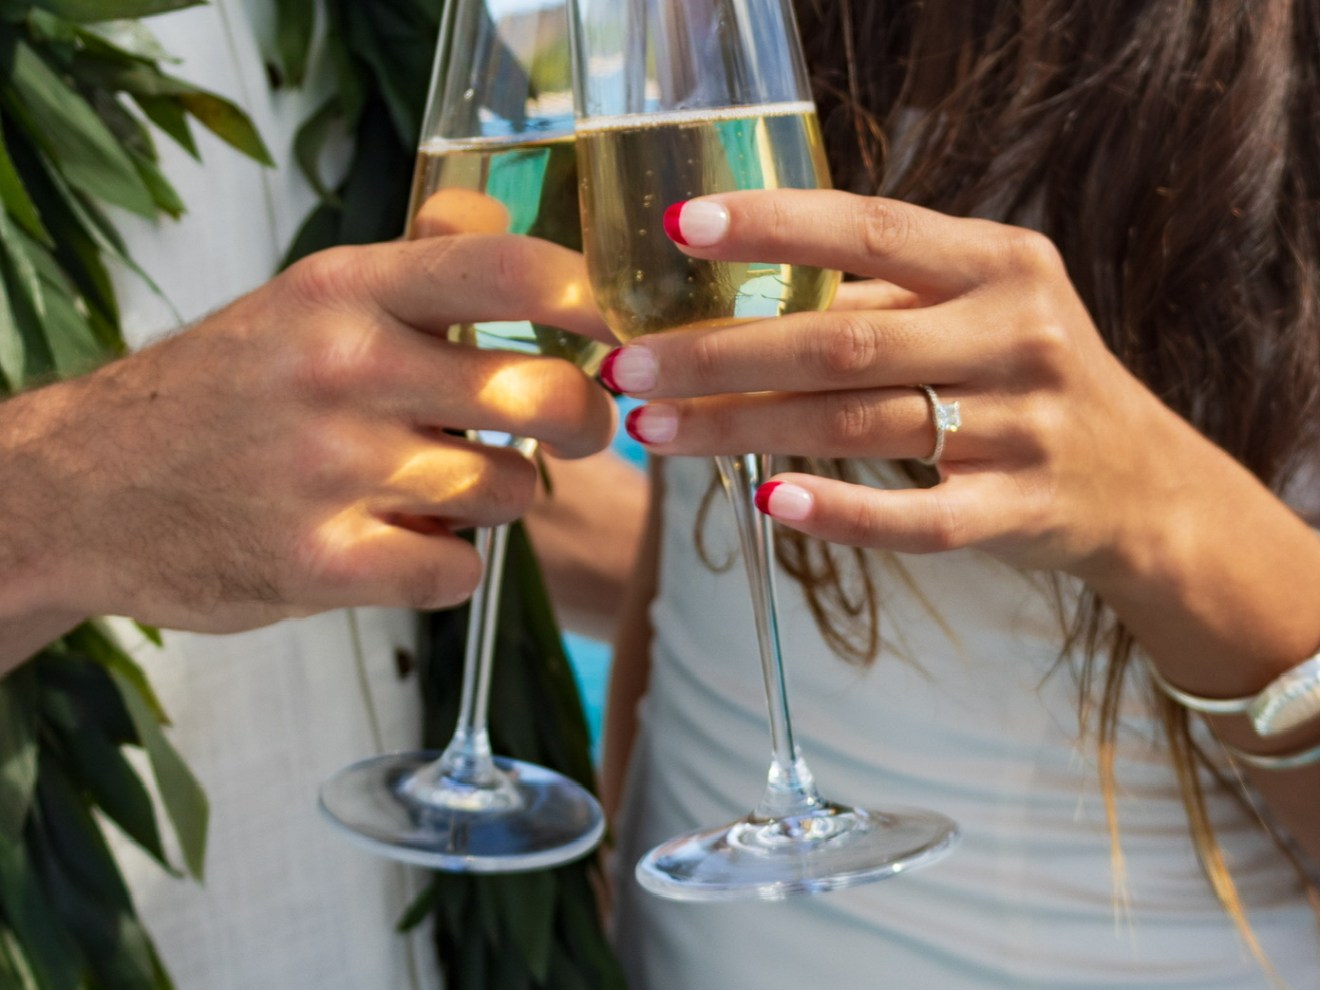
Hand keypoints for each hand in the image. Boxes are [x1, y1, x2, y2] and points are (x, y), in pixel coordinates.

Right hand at [0, 233, 615, 649]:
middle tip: (570, 431)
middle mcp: (342, 367)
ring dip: (499, 497)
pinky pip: (459, 569)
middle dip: (582, 422)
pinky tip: (403, 543)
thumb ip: (418, 268)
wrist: (89, 487)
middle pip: (546, 395)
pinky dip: (448, 564)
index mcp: (346, 288)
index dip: (593, 299)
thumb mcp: (309, 300)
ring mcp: (330, 469)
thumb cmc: (229, 391)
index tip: (618, 329)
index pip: (512, 269)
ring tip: (441, 486)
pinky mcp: (319, 562)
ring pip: (511, 489)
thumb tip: (516, 228)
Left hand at [602, 189, 1245, 583]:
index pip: (871, 228)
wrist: (1140, 481)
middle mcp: (1015, 333)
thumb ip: (882, 294)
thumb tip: (734, 288)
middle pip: (840, 341)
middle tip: (630, 366)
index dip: (774, 226)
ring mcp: (1021, 425)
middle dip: (719, 354)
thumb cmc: (1026, 375)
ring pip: (857, 425)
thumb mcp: (981, 307)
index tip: (680, 228)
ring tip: (655, 432)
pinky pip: (917, 517)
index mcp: (998, 263)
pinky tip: (765, 501)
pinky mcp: (1020, 508)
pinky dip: (838, 511)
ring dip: (742, 428)